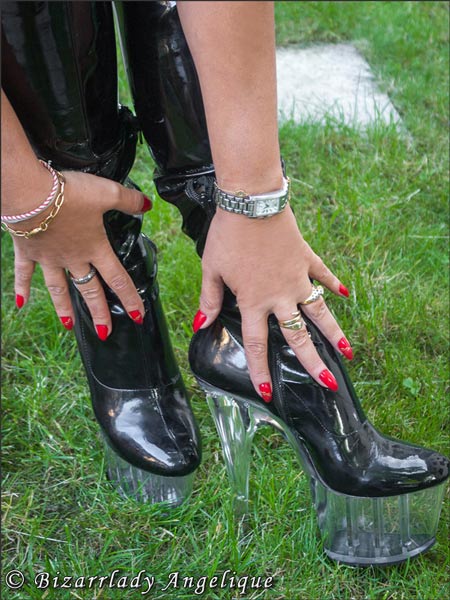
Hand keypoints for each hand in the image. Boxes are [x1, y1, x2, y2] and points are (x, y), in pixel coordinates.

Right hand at [12, 170, 150, 337]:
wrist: (30, 194)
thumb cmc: (69, 194)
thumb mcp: (106, 192)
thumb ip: (128, 200)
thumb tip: (147, 205)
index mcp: (95, 248)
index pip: (118, 279)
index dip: (130, 299)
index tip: (137, 316)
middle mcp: (73, 259)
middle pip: (90, 291)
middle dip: (100, 313)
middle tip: (106, 332)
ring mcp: (49, 258)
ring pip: (59, 289)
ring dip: (64, 308)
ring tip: (69, 325)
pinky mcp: (28, 251)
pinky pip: (25, 274)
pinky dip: (22, 289)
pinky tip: (21, 303)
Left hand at [194, 206, 351, 399]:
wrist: (251, 202)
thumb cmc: (227, 236)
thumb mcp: (211, 269)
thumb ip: (209, 300)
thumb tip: (199, 325)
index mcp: (253, 301)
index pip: (257, 344)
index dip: (261, 370)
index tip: (267, 393)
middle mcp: (279, 295)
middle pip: (298, 336)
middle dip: (313, 362)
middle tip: (329, 383)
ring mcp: (297, 277)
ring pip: (318, 311)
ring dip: (333, 332)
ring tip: (348, 352)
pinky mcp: (306, 257)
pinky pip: (323, 273)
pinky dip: (333, 283)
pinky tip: (345, 294)